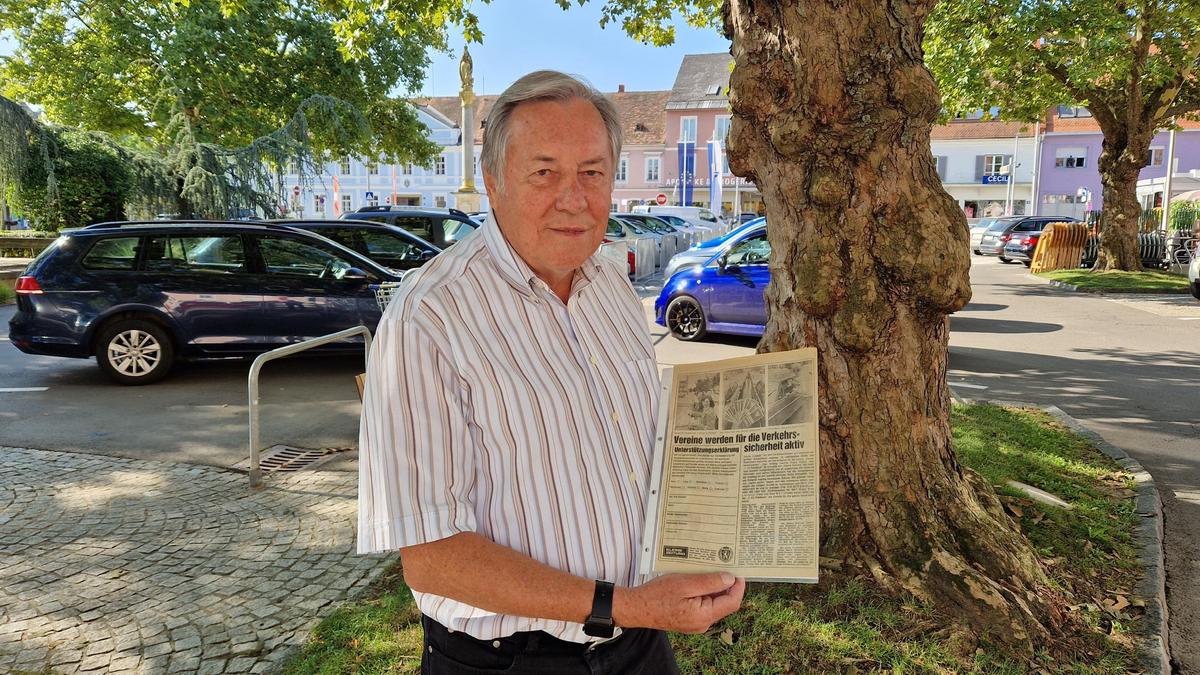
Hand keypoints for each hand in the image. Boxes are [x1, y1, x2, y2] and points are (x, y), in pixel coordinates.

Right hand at [614, 572, 745, 633]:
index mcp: (704, 616)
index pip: (732, 602)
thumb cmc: (657, 595)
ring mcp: (696, 623)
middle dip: (726, 585)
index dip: (738, 587)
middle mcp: (703, 623)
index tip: (738, 571)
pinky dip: (704, 593)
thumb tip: (730, 579)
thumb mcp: (685, 583)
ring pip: (713, 604)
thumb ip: (710, 582)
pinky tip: (697, 581)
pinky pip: (703, 606)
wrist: (636, 608)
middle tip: (724, 566)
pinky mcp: (689, 620)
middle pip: (724, 603)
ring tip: (708, 571)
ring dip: (714, 588)